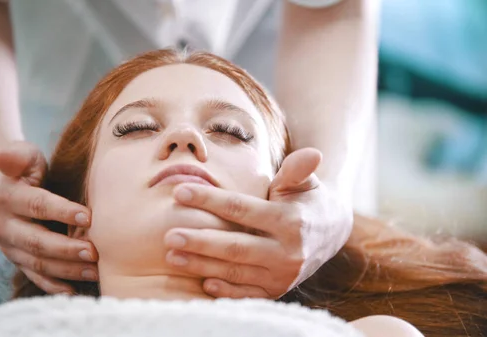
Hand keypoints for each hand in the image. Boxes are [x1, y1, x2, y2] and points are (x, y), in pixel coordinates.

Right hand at [0, 141, 98, 293]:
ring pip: (37, 263)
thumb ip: (17, 155)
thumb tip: (3, 156)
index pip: (37, 205)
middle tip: (94, 252)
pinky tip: (74, 291)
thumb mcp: (22, 155)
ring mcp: (7, 246)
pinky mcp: (15, 259)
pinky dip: (53, 286)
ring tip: (94, 271)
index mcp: (5, 196)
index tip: (90, 217)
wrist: (0, 186)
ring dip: (66, 270)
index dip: (62, 211)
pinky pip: (34, 276)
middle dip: (66, 249)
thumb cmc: (23, 168)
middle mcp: (2, 225)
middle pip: (36, 241)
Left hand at [163, 148, 352, 298]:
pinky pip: (247, 294)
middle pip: (236, 247)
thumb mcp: (304, 183)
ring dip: (202, 265)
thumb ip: (298, 170)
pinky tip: (202, 282)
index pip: (242, 209)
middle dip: (200, 241)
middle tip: (169, 235)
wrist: (330, 233)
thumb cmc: (306, 201)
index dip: (210, 200)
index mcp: (291, 222)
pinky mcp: (277, 292)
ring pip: (237, 272)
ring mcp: (283, 276)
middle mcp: (289, 252)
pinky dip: (225, 290)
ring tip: (172, 256)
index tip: (179, 192)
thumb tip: (312, 153)